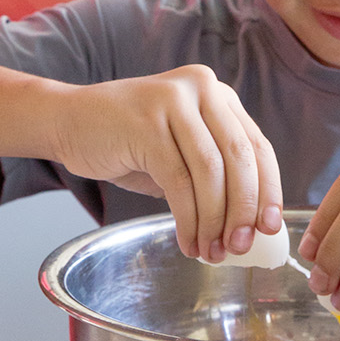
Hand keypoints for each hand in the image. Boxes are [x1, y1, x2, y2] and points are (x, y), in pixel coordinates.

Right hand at [50, 66, 283, 262]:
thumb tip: (248, 226)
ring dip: (214, 221)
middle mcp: (202, 88)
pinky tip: (187, 241)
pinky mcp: (147, 122)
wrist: (69, 120)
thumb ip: (214, 175)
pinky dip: (187, 219)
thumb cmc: (129, 142)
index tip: (270, 229)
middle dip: (244, 210)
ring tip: (211, 252)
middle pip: (239, 158)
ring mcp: (173, 100)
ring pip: (210, 172)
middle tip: (240, 248)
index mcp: (217, 94)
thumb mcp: (181, 150)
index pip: (257, 146)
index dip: (268, 190)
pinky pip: (178, 181)